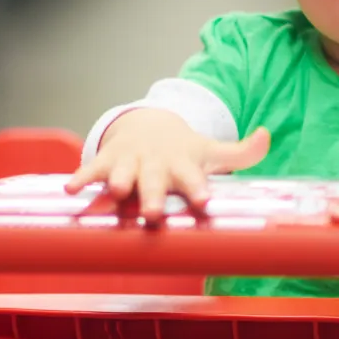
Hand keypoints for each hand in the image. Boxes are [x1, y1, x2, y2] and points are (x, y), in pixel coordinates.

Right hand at [65, 108, 269, 221]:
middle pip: (156, 180)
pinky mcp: (107, 161)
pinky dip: (82, 178)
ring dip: (119, 182)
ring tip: (116, 192)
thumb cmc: (184, 150)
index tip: (204, 201)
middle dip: (153, 196)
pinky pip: (93, 170)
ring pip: (124, 173)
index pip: (194, 177)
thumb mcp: (212, 151)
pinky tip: (71, 190)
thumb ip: (243, 152)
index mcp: (184, 164)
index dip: (198, 188)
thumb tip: (267, 135)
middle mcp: (156, 162)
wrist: (148, 124)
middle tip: (152, 214)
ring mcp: (131, 161)